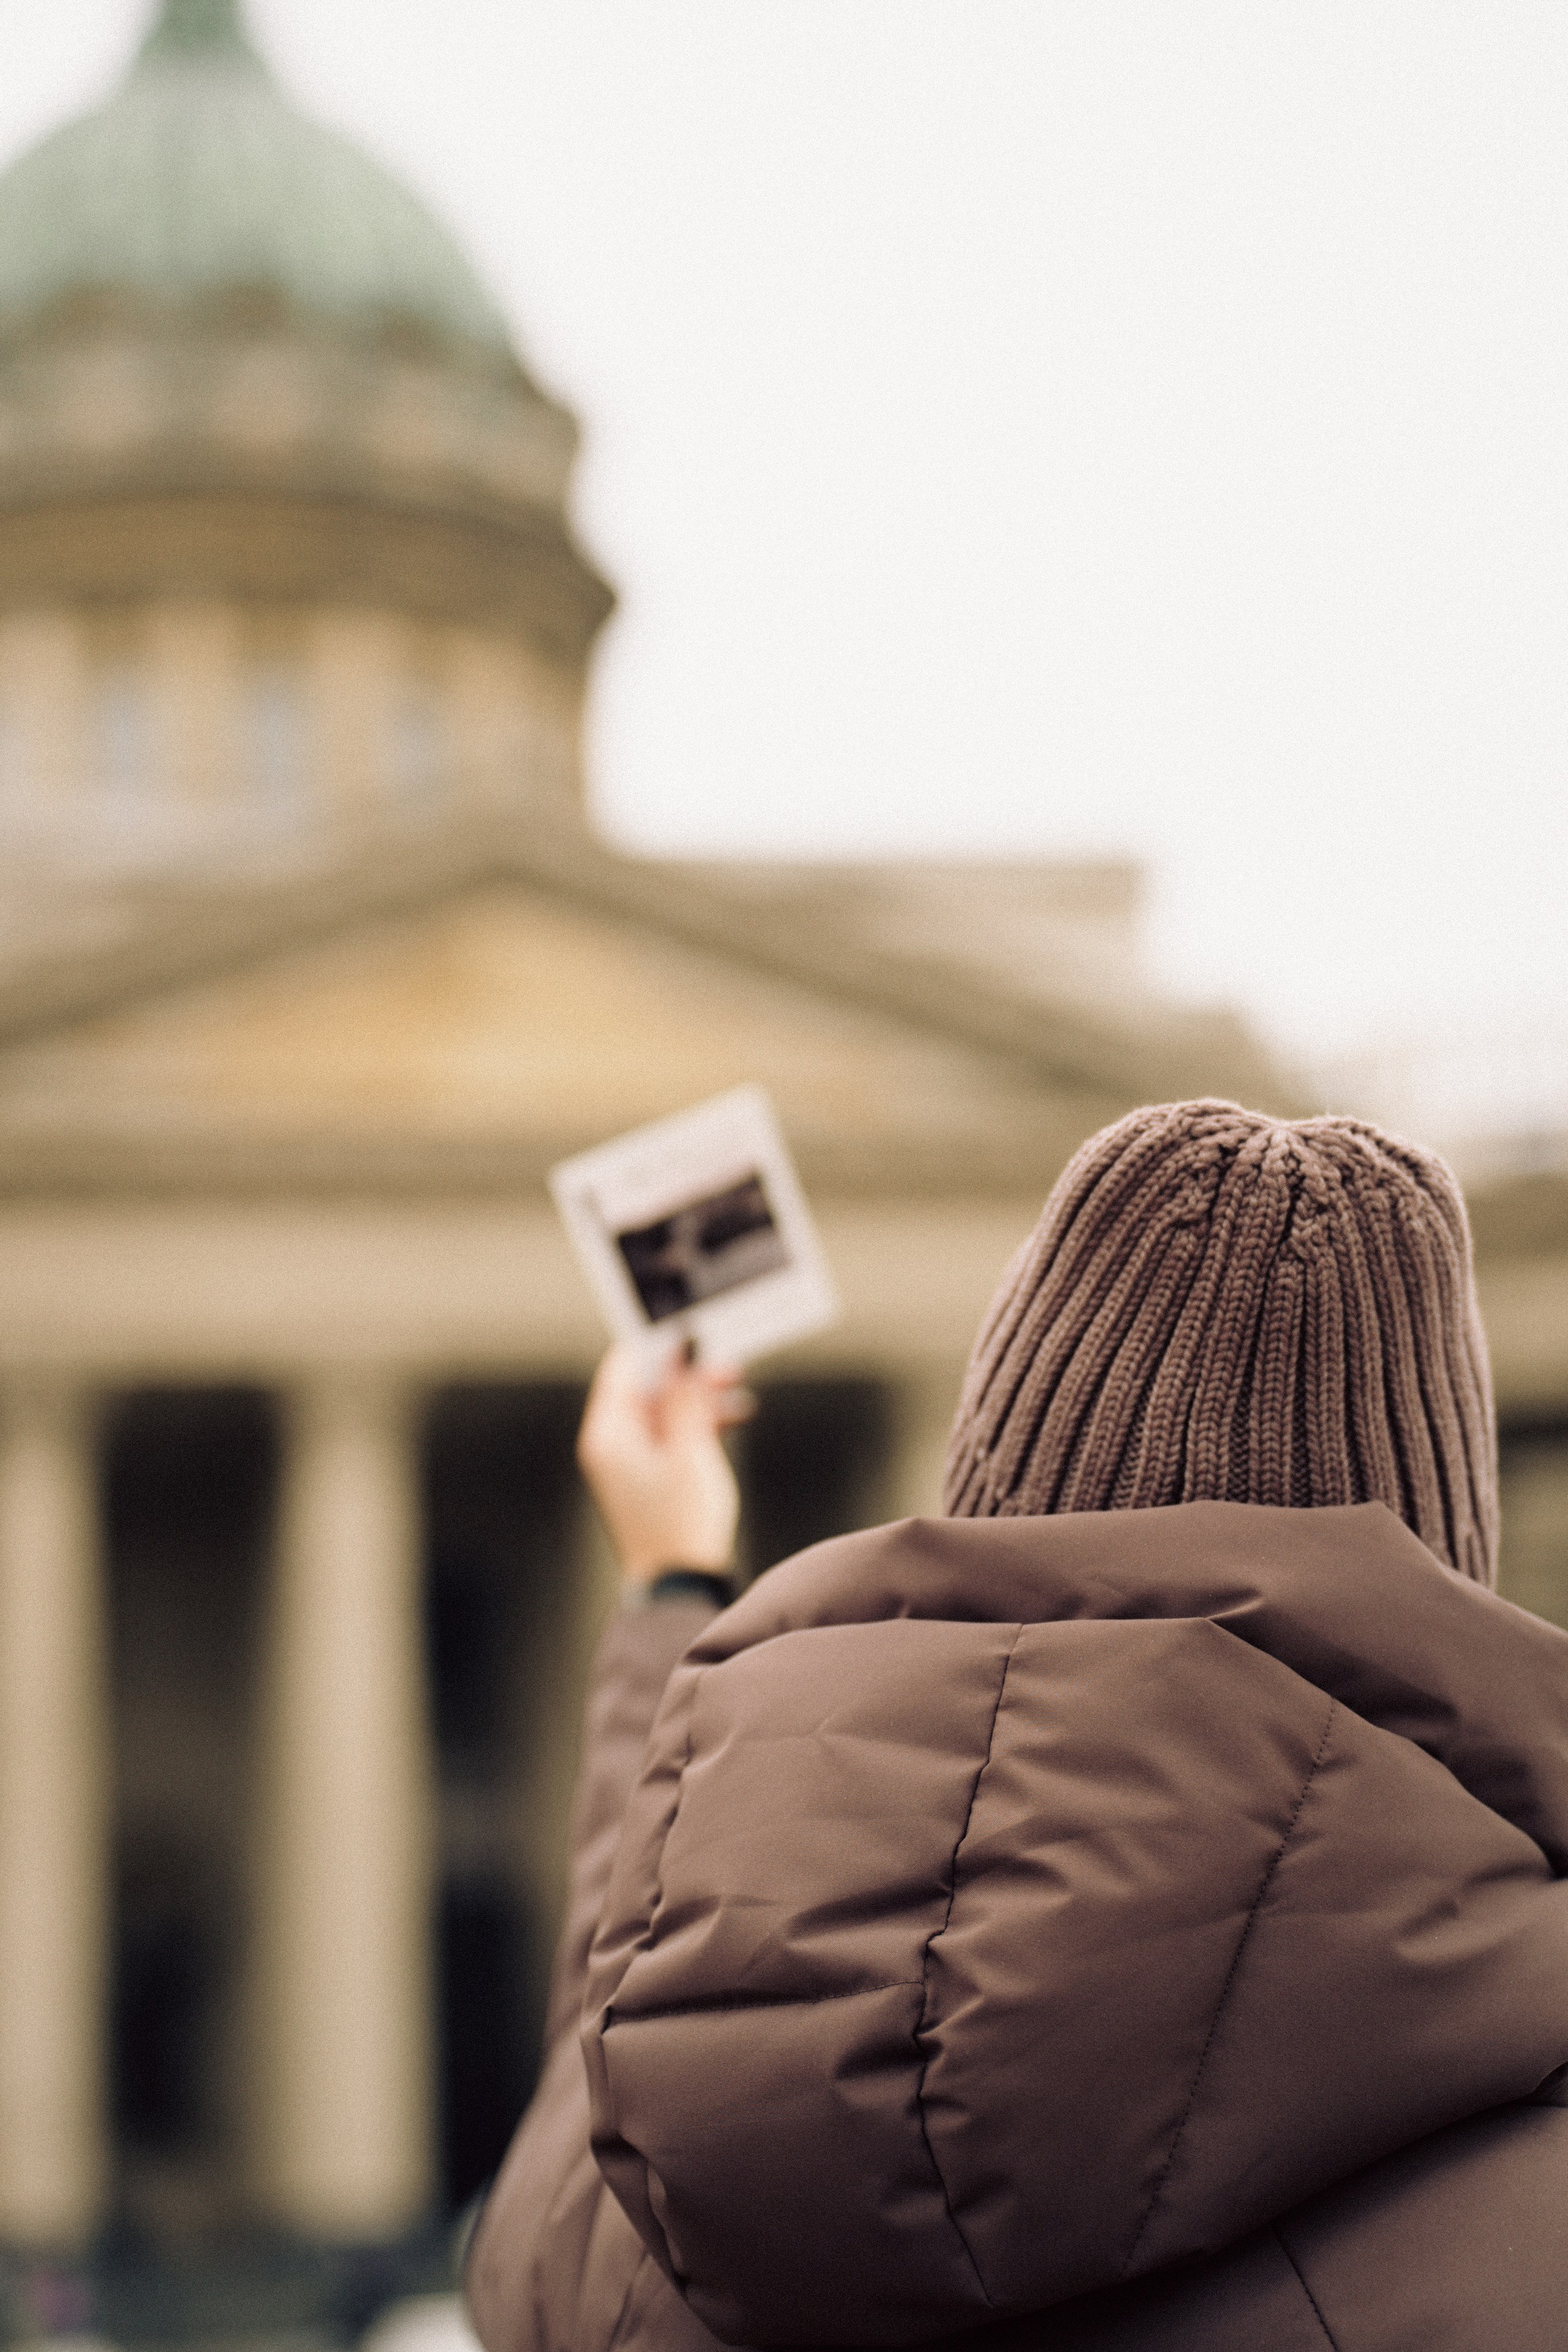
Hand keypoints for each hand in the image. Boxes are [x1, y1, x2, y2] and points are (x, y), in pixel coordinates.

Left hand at [577, 1343, 752, 1587]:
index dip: (659, 1345)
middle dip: (689, 1374)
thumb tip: (684, 1347)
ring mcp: (630, 1461)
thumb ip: (686, 1395)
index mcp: (609, 1433)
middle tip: (730, 1367)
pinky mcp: (649, 1476)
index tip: (694, 1331)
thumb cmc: (681, 1522)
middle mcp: (612, 1443)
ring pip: (664, 1410)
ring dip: (700, 1400)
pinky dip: (698, 1425)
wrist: (680, 1586)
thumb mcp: (690, 1449)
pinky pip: (670, 1434)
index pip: (625, 1366)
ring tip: (739, 1397)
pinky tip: (733, 1421)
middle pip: (649, 1387)